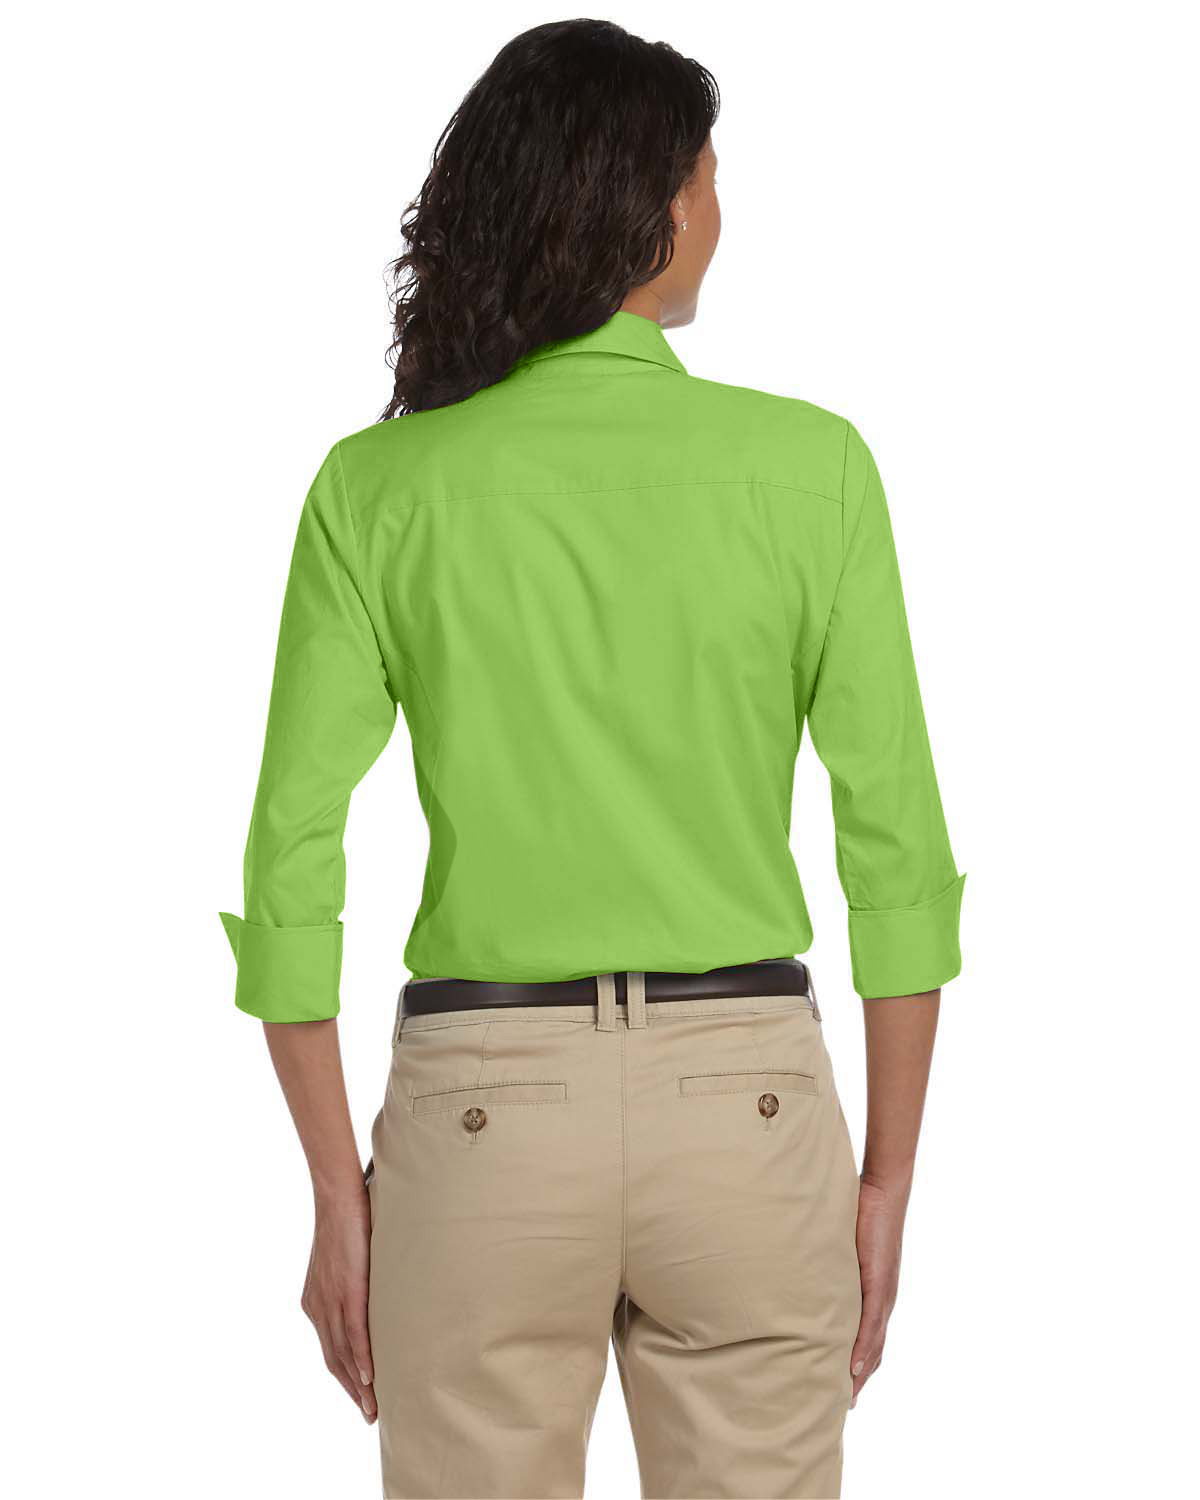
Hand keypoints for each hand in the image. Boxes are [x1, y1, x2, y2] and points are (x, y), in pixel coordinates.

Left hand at [300, 1187, 376, 1422]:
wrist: (338, 1198)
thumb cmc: (347, 1223)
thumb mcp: (345, 1261)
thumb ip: (351, 1283)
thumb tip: (372, 1292)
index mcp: (314, 1302)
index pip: (329, 1349)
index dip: (344, 1377)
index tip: (360, 1397)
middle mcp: (317, 1307)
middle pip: (334, 1360)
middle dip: (352, 1391)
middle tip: (370, 1414)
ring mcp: (331, 1299)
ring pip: (343, 1353)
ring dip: (359, 1384)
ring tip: (372, 1407)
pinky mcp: (347, 1289)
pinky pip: (354, 1331)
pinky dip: (362, 1357)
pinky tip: (370, 1377)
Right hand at [849, 1176, 906, 1406]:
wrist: (884, 1192)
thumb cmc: (862, 1213)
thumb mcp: (842, 1247)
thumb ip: (832, 1264)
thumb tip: (808, 1271)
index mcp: (875, 1294)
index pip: (870, 1340)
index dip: (859, 1367)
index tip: (844, 1391)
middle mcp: (883, 1301)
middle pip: (874, 1352)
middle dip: (859, 1381)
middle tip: (842, 1408)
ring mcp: (883, 1294)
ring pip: (875, 1345)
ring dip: (861, 1374)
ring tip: (846, 1399)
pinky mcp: (879, 1283)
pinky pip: (871, 1324)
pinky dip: (864, 1349)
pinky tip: (855, 1369)